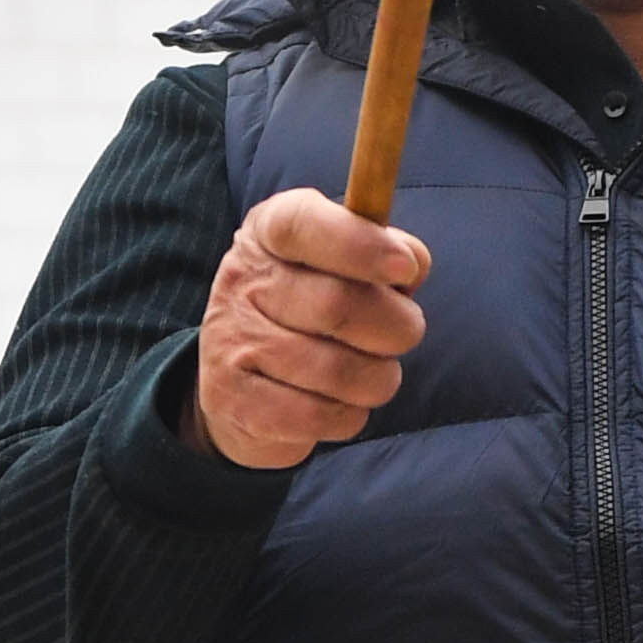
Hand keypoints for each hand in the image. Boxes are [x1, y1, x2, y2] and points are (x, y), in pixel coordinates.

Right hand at [190, 187, 428, 468]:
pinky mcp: (232, 399)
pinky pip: (316, 416)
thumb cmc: (315, 313)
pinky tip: (344, 405)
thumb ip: (387, 252)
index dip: (359, 245)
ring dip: (379, 379)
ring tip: (375, 375)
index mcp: (269, 231)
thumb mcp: (347, 266)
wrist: (246, 384)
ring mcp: (231, 340)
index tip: (405, 268)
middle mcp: (242, 279)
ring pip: (336, 370)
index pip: (304, 224)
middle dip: (396, 328)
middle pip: (337, 305)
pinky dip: (348, 417)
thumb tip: (412, 263)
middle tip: (406, 334)